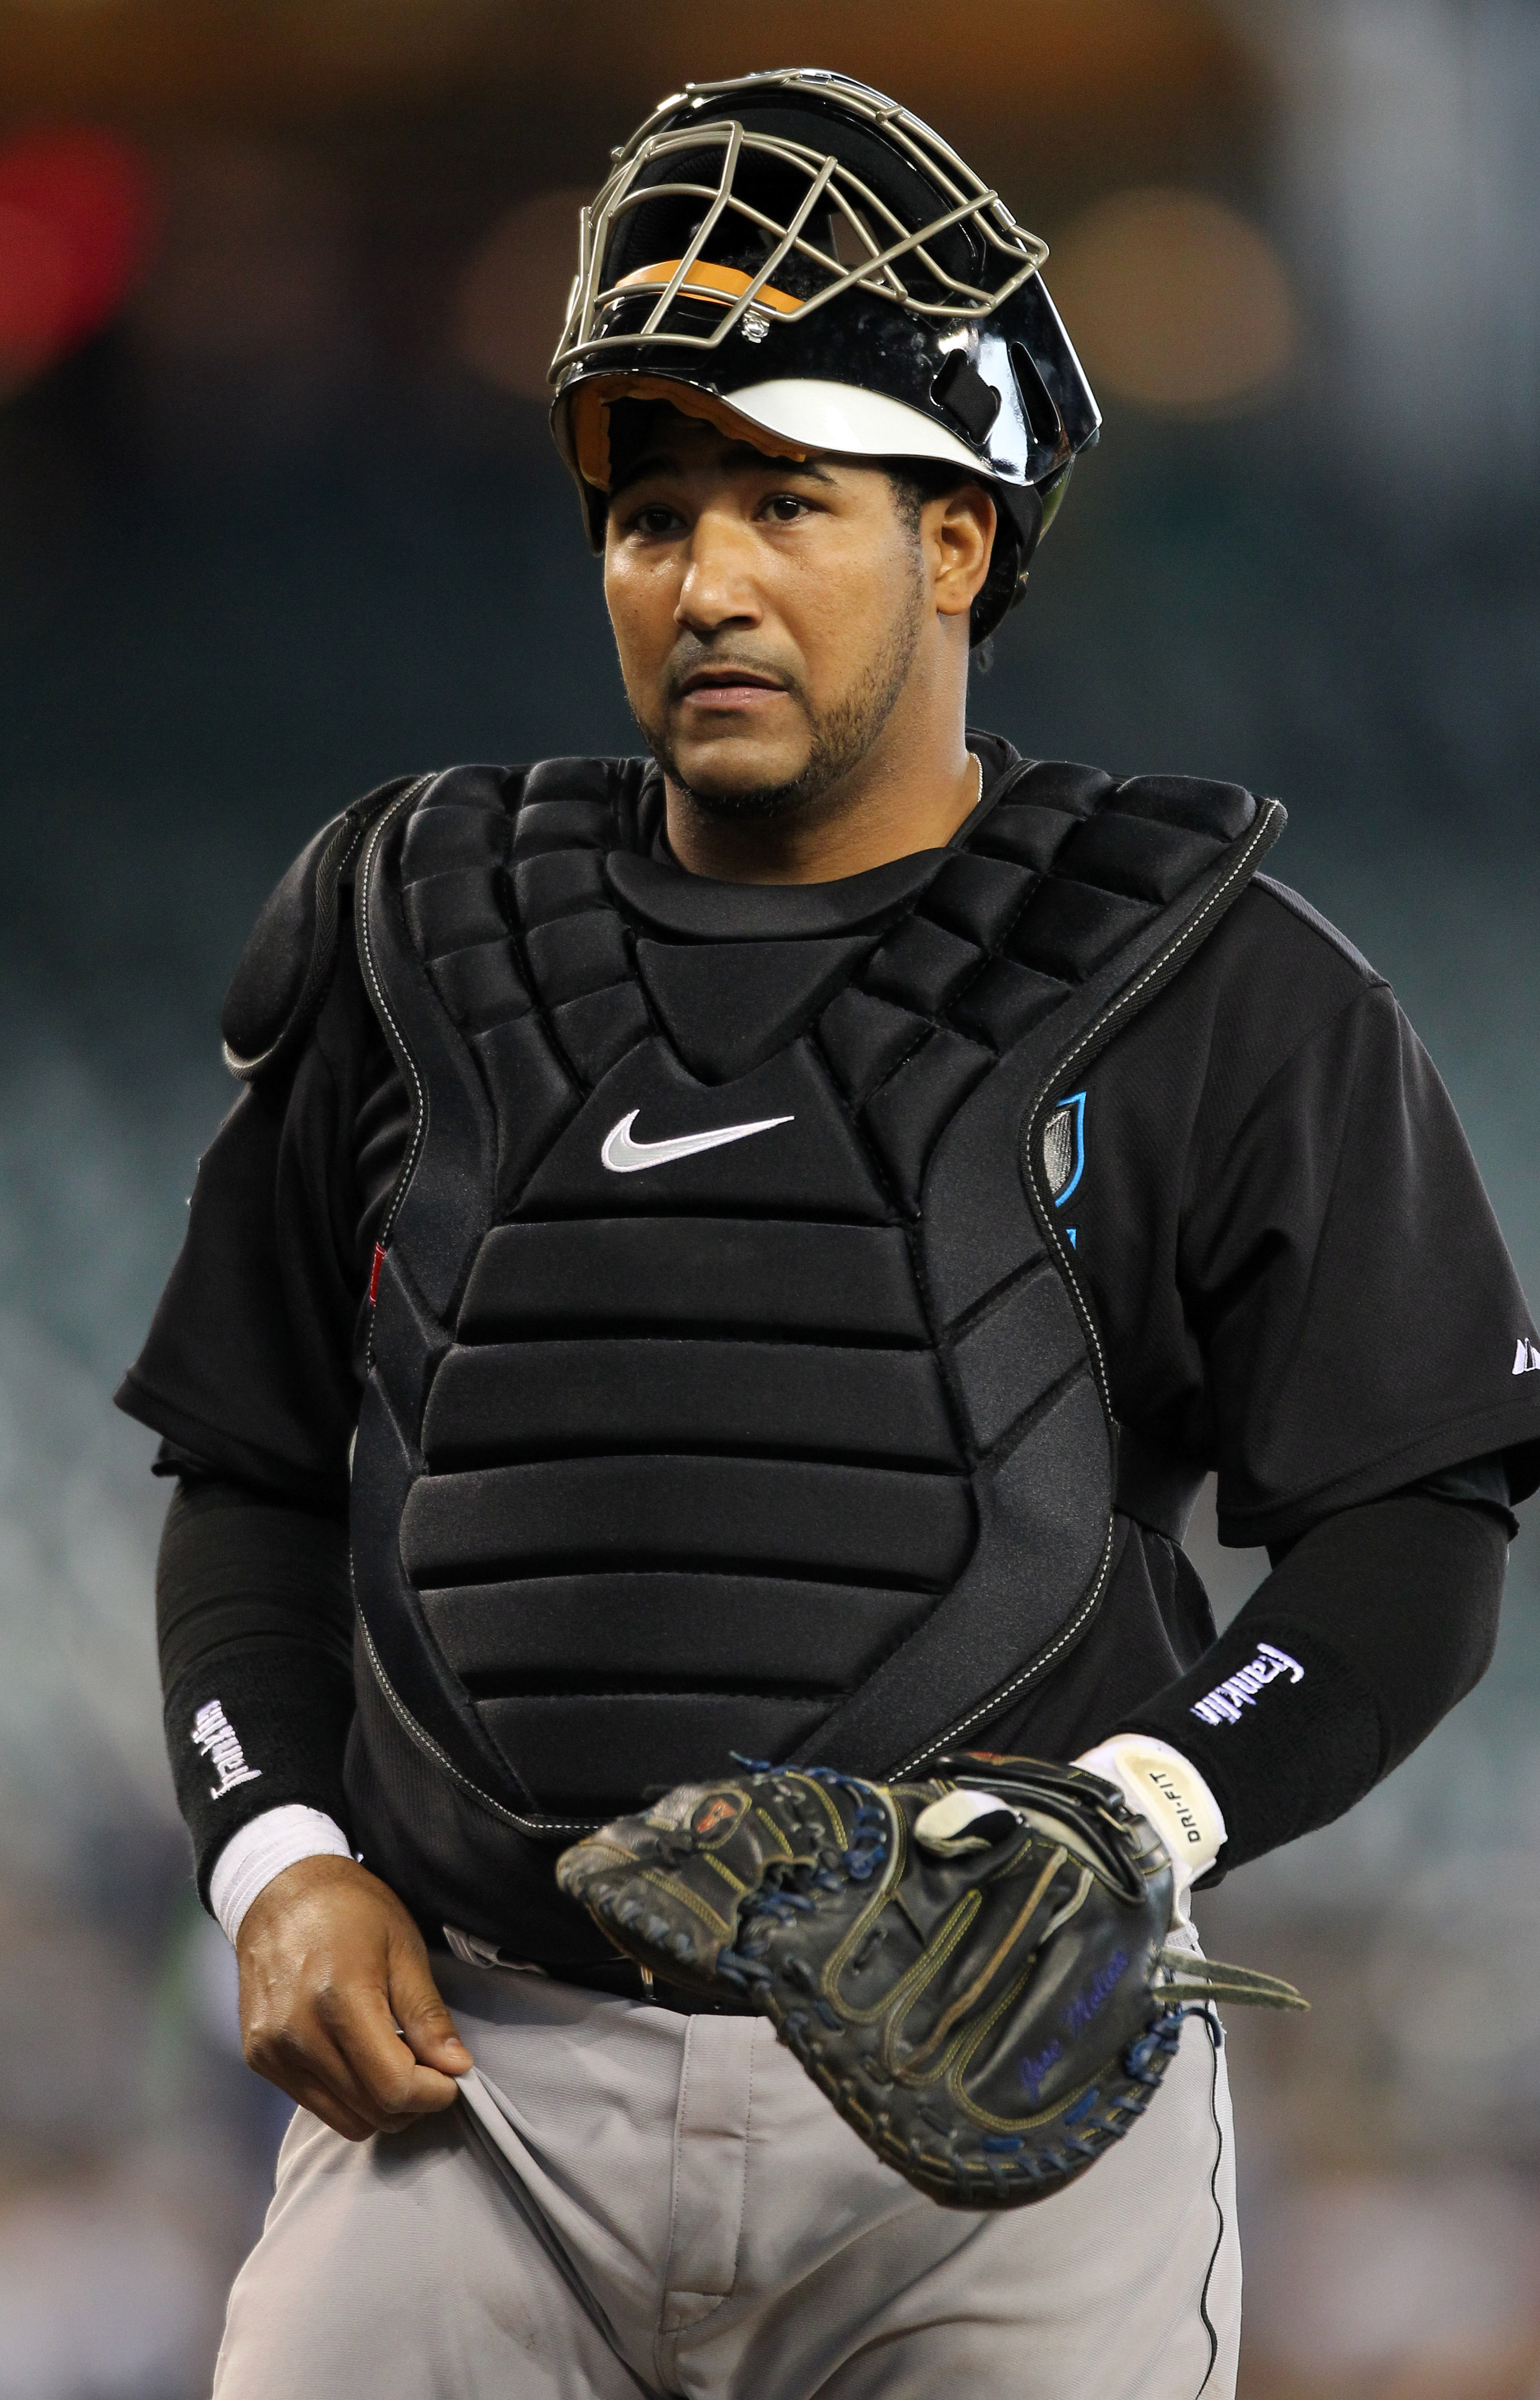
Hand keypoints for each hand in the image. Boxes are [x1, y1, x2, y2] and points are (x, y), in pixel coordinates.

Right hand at [235, 1852, 471, 2139]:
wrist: (279, 1891)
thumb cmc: (349, 1909)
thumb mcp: (403, 1948)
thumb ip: (428, 2014)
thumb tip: (457, 2067)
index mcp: (340, 1999)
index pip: (393, 2086)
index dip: (433, 2093)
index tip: (452, 2078)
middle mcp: (298, 2034)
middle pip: (370, 2111)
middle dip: (412, 2101)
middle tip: (429, 2069)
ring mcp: (273, 2051)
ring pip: (343, 2119)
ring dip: (380, 2105)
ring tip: (395, 2061)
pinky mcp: (259, 2059)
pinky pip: (315, 2104)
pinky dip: (347, 2096)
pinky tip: (359, 2058)